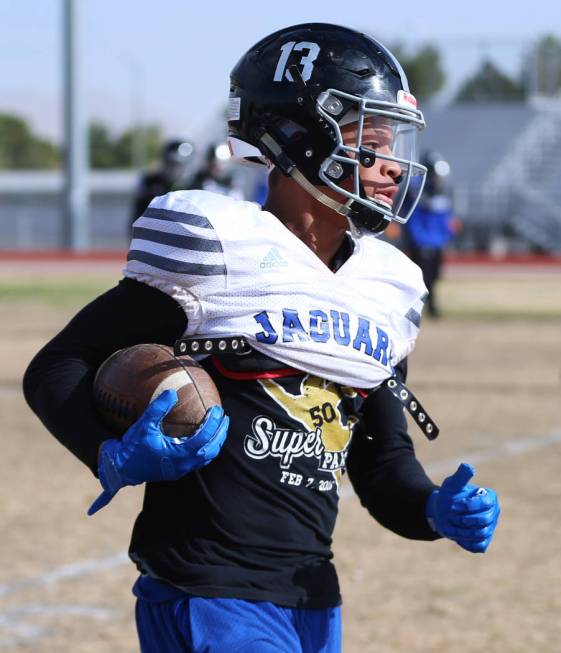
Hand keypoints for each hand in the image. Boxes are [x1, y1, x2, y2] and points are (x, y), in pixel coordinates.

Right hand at [88, 389, 227, 514]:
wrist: (121, 468)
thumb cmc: (132, 448)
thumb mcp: (144, 425)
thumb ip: (158, 409)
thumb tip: (172, 392)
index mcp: (178, 455)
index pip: (204, 438)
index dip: (213, 423)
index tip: (216, 410)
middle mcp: (184, 465)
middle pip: (212, 449)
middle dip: (221, 432)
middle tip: (224, 417)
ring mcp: (182, 470)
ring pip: (208, 456)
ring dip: (216, 441)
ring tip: (220, 427)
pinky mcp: (178, 471)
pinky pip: (200, 460)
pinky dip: (207, 448)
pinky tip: (206, 438)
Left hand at [426, 463, 499, 552]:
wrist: (442, 512)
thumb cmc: (449, 496)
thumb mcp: (452, 484)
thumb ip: (460, 476)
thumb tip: (467, 466)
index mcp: (489, 497)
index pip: (486, 503)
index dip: (469, 506)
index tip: (454, 506)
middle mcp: (493, 513)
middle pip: (484, 520)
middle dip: (464, 519)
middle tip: (451, 515)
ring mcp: (490, 528)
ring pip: (480, 534)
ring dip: (461, 529)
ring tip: (451, 523)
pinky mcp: (484, 541)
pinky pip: (478, 546)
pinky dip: (465, 541)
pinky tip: (456, 533)